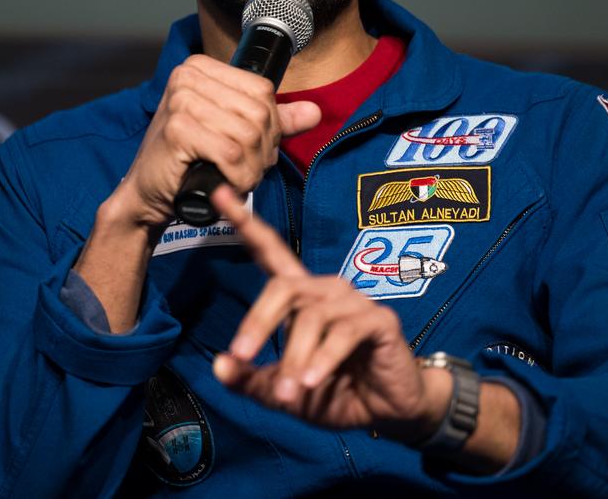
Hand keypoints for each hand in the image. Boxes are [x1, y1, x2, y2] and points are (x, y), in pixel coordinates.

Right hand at [107, 55, 320, 232]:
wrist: (148, 192)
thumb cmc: (188, 159)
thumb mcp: (232, 131)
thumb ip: (273, 120)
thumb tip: (314, 112)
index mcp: (201, 67)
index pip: (262, 90)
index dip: (269, 125)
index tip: (254, 148)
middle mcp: (188, 76)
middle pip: (258, 112)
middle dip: (261, 150)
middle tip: (246, 169)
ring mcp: (180, 100)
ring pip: (248, 134)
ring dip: (250, 167)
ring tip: (237, 177)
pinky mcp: (177, 128)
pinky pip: (231, 153)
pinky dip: (237, 176)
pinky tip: (226, 182)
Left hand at [210, 186, 449, 441]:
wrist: (388, 415)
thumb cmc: (337, 393)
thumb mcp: (285, 392)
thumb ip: (253, 380)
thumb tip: (219, 365)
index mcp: (302, 298)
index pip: (271, 251)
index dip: (245, 223)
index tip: (219, 192)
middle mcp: (327, 290)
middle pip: (283, 286)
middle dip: (258, 321)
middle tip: (242, 355)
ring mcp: (355, 303)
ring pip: (311, 316)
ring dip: (294, 357)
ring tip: (288, 393)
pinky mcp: (380, 320)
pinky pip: (343, 333)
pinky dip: (323, 359)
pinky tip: (312, 381)